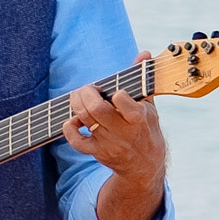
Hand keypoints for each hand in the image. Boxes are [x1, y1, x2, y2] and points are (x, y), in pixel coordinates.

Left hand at [63, 54, 168, 219]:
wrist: (145, 165)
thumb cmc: (146, 129)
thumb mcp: (149, 106)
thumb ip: (143, 79)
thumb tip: (144, 54)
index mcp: (139, 118)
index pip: (123, 101)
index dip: (116, 93)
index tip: (116, 92)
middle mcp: (123, 131)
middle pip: (97, 108)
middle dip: (86, 93)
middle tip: (87, 89)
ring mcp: (109, 142)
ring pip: (85, 119)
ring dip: (76, 104)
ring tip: (78, 97)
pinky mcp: (97, 152)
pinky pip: (77, 142)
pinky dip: (69, 129)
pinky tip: (72, 121)